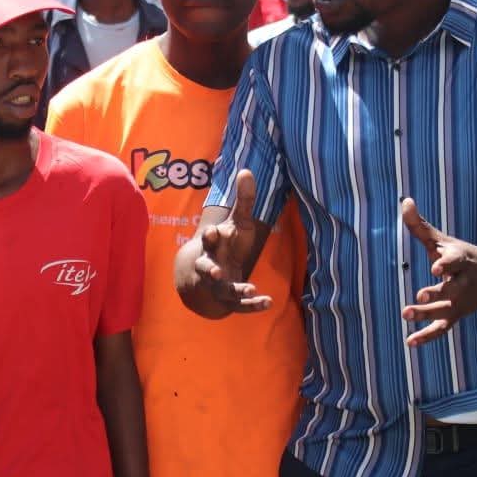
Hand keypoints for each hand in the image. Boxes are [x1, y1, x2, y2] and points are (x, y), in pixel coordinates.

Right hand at [193, 169, 271, 313]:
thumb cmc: (225, 246)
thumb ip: (243, 201)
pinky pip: (241, 306)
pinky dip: (254, 305)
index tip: (215, 231)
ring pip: (224, 290)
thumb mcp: (236, 223)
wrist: (207, 279)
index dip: (212, 236)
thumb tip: (247, 170)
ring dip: (235, 289)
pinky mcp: (231, 301)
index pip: (209, 240)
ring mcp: (220, 286)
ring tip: (249, 289)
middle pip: (207, 268)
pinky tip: (269, 302)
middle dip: (210, 268)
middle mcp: (212, 267)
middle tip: (215, 270)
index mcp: (212, 247)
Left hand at [400, 198, 476, 346]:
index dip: (446, 263)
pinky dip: (427, 336)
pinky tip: (409, 342)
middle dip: (436, 293)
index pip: (455, 261)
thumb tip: (404, 201)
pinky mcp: (456, 315)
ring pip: (444, 310)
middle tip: (420, 296)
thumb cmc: (462, 256)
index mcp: (461, 260)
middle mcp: (462, 282)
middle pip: (450, 289)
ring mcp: (460, 301)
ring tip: (406, 313)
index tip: (436, 267)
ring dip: (427, 314)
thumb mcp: (443, 240)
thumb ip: (421, 225)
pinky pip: (441, 328)